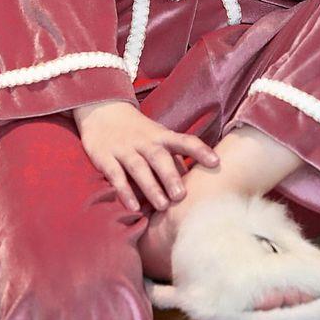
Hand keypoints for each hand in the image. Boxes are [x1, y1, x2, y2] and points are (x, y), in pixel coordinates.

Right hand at [71, 100, 220, 212]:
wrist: (103, 112)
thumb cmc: (140, 132)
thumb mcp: (159, 138)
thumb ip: (176, 158)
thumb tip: (198, 181)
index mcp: (162, 136)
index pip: (184, 140)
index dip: (200, 150)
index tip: (216, 162)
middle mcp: (145, 142)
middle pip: (159, 157)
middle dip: (170, 176)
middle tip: (182, 196)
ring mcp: (124, 149)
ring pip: (138, 168)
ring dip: (151, 187)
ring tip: (163, 206)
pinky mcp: (105, 157)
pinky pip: (115, 175)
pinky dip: (124, 191)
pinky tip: (134, 207)